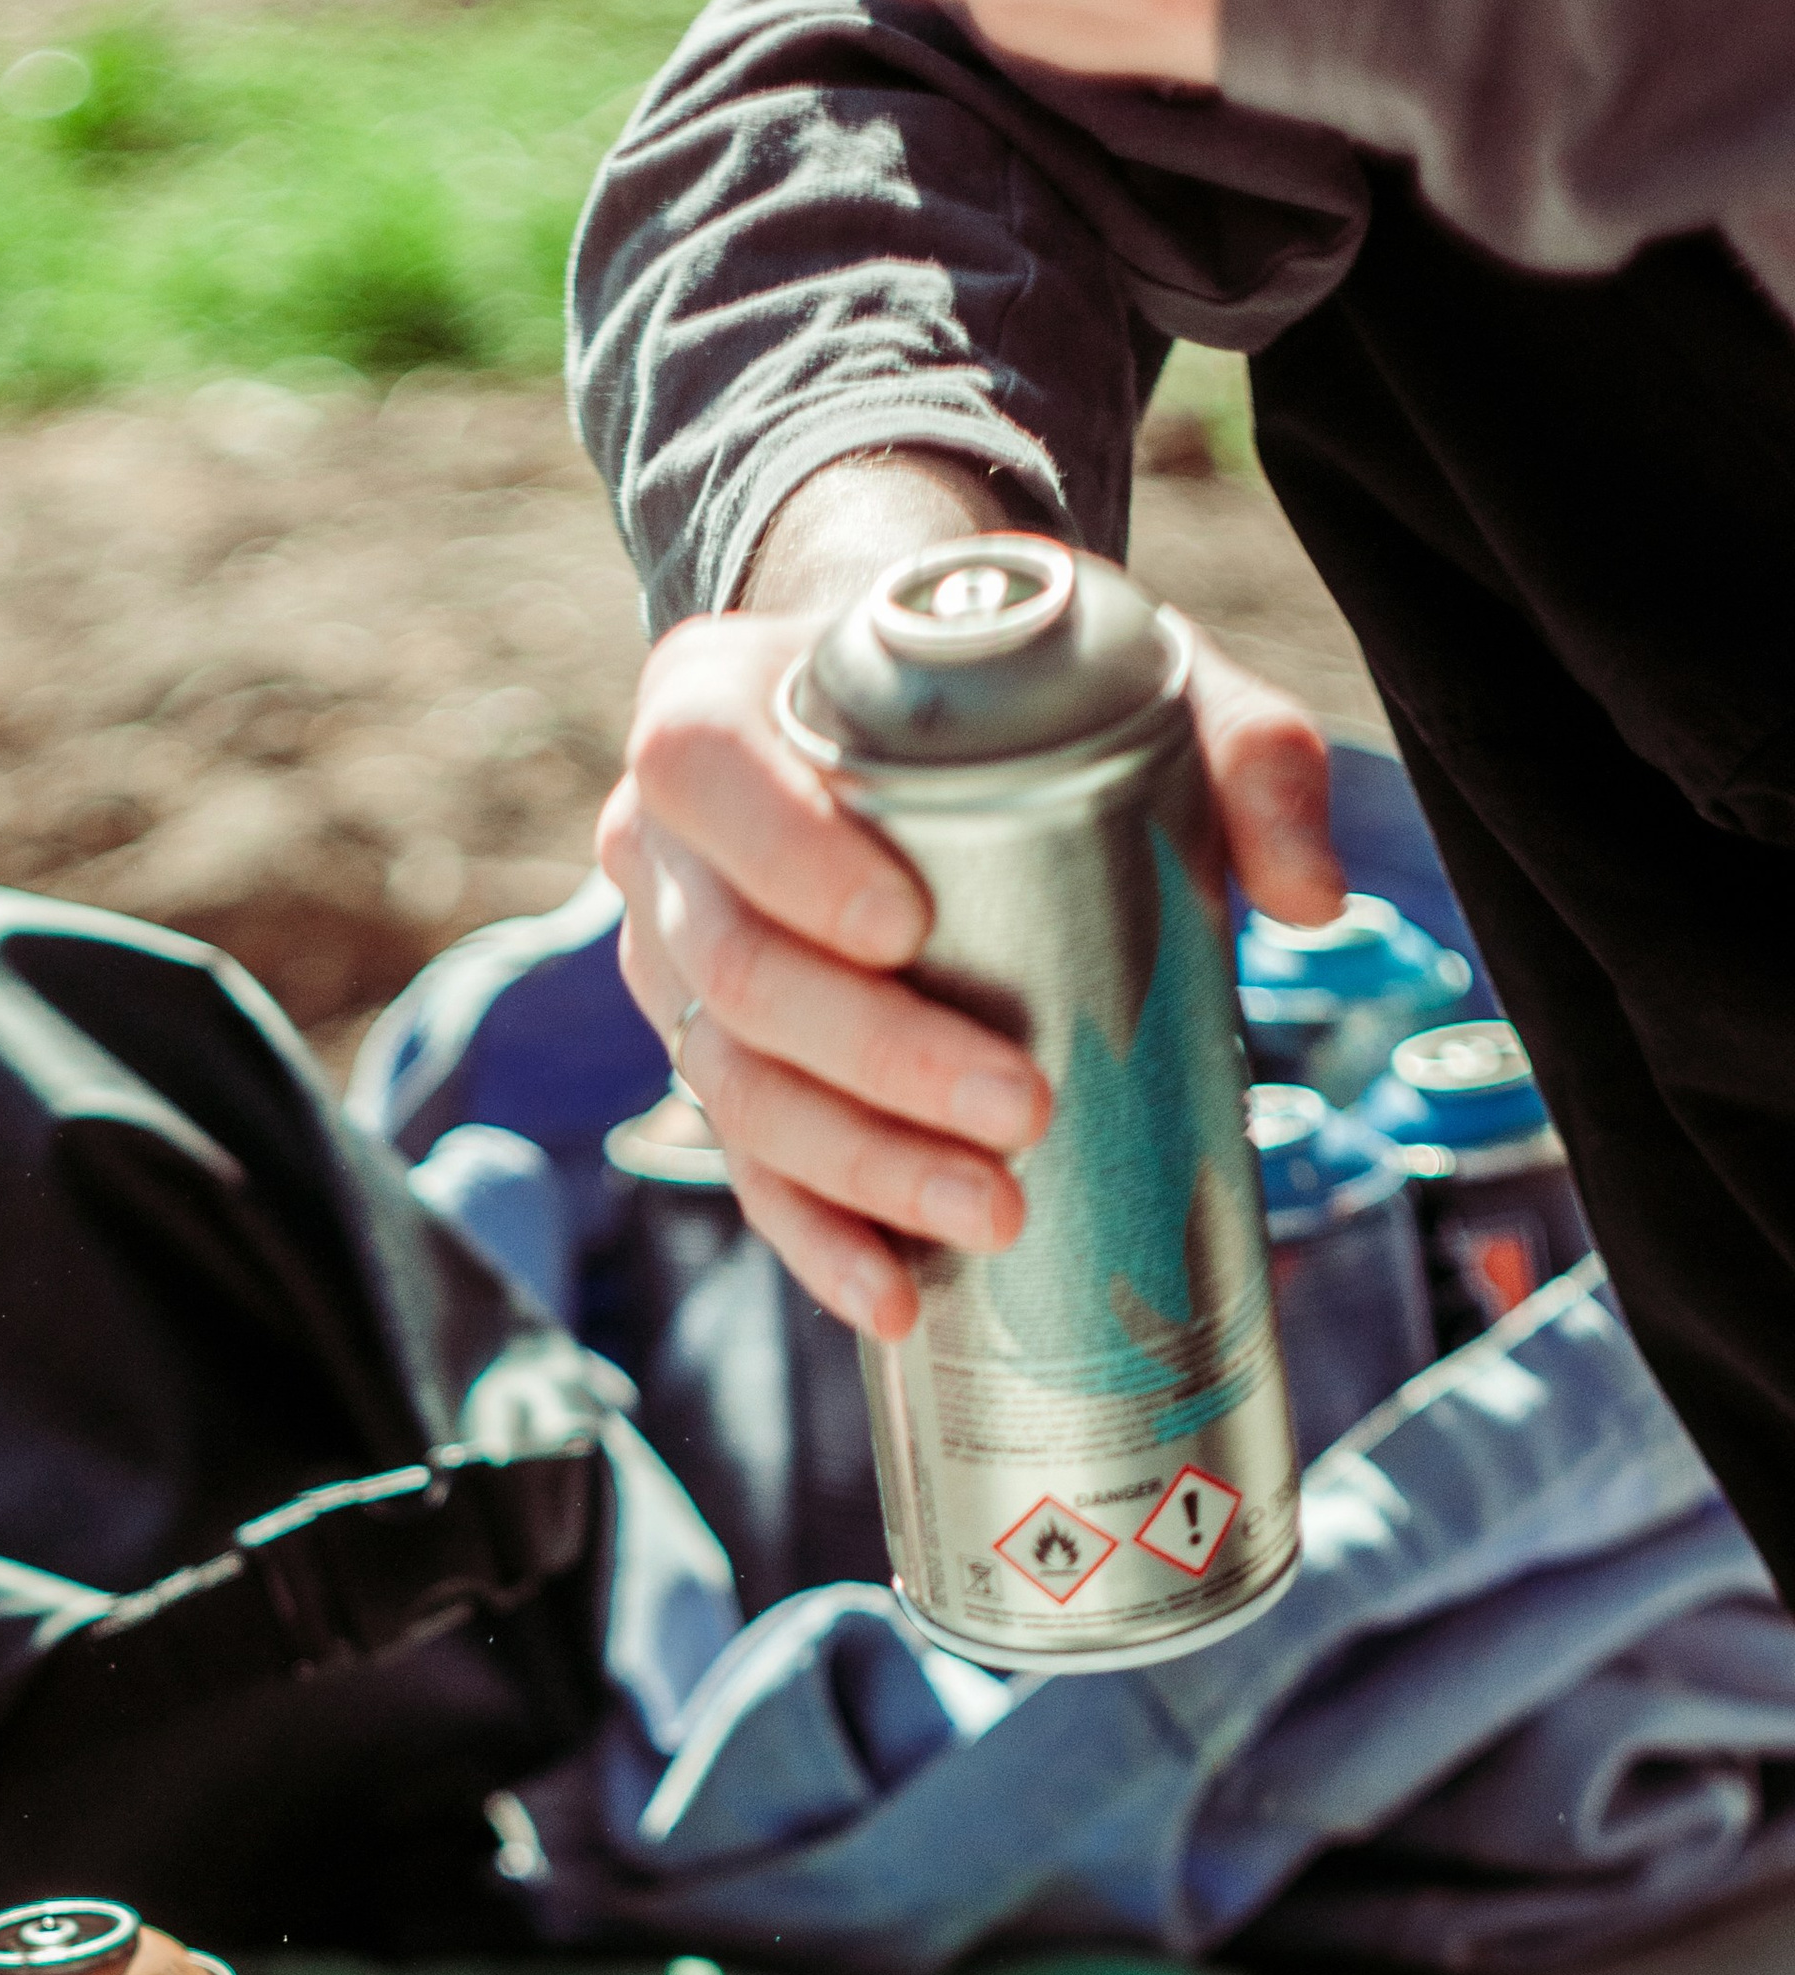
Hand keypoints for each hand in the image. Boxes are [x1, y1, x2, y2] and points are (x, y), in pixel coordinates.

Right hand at [595, 462, 1341, 1340]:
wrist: (920, 739)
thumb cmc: (1010, 701)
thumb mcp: (1130, 677)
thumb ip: (1245, 750)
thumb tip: (1308, 899)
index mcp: (714, 708)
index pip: (703, 768)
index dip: (786, 854)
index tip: (906, 926)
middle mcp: (666, 847)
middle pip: (732, 965)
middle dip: (874, 1056)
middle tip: (1019, 1105)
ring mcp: (677, 972)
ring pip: (733, 1086)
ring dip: (861, 1167)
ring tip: (995, 1213)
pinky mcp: (718, 1070)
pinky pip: (749, 1172)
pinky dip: (820, 1242)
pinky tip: (897, 1297)